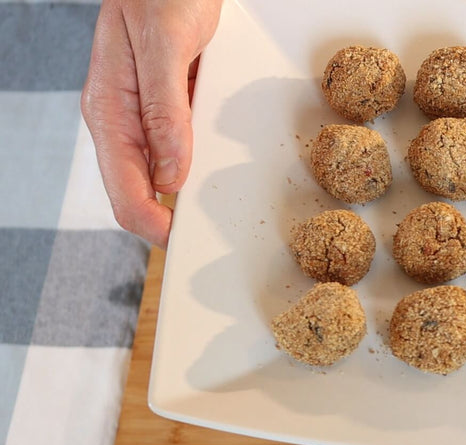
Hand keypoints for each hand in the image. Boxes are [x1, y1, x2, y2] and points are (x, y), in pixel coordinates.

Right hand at [81, 0, 222, 247]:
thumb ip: (165, 109)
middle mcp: (122, 120)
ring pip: (161, 174)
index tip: (185, 240)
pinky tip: (218, 170)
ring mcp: (143, 116)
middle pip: (140, 192)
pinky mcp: (167, 106)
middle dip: (172, 218)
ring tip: (219, 207)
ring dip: (187, 194)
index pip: (124, 191)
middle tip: (211, 233)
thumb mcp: (165, 45)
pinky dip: (199, 163)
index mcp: (109, 111)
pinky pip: (179, 148)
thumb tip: (169, 175)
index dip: (153, 224)